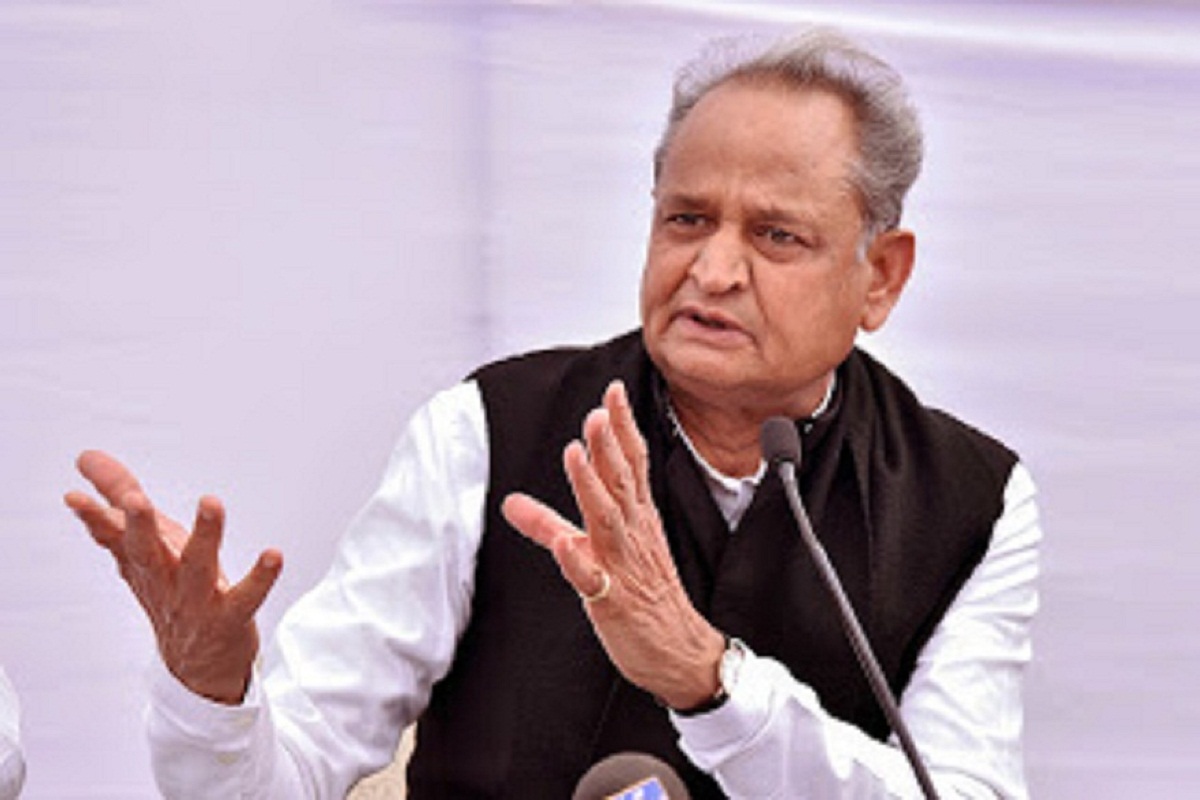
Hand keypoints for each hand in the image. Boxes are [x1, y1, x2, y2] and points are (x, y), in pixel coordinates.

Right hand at [64, 451, 281, 703]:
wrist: (197, 665)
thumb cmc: (172, 590)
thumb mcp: (146, 544)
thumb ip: (119, 498)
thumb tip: (88, 457)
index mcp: (144, 562)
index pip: (114, 537)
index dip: (94, 518)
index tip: (75, 495)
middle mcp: (165, 582)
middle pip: (147, 553)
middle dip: (139, 527)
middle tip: (133, 500)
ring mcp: (196, 603)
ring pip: (197, 569)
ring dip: (205, 536)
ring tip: (211, 502)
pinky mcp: (230, 618)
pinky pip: (245, 599)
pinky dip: (259, 579)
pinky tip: (273, 555)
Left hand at [502, 381, 723, 709]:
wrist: (678, 652)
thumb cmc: (643, 596)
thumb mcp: (596, 551)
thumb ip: (549, 523)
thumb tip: (511, 502)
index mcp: (635, 518)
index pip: (630, 463)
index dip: (621, 428)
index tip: (612, 391)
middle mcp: (632, 534)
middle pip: (621, 482)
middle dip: (608, 445)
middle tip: (597, 411)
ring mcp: (624, 565)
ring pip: (607, 520)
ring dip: (591, 487)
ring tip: (575, 454)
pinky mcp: (612, 600)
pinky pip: (593, 580)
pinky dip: (577, 561)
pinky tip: (565, 545)